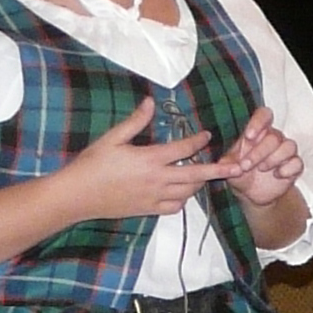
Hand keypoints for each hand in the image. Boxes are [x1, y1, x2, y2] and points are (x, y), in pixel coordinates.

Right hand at [62, 96, 225, 220]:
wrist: (75, 196)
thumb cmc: (91, 164)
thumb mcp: (111, 139)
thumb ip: (135, 122)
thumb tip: (150, 102)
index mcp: (150, 159)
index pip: (183, 149)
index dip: (197, 141)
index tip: (207, 135)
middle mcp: (158, 180)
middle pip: (196, 175)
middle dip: (218, 170)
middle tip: (237, 166)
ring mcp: (154, 197)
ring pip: (188, 193)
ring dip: (199, 184)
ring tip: (206, 176)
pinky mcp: (148, 210)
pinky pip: (174, 208)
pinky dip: (182, 200)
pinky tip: (181, 193)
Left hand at [213, 105, 304, 208]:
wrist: (252, 193)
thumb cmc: (240, 173)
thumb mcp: (228, 168)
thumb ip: (225, 163)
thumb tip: (225, 163)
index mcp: (257, 132)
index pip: (264, 115)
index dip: (258, 122)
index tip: (248, 137)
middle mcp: (274, 139)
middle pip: (274, 137)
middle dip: (259, 152)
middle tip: (246, 166)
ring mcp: (286, 152)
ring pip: (289, 146)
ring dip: (273, 159)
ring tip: (262, 169)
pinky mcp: (295, 166)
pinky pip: (297, 162)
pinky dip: (287, 169)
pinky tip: (277, 175)